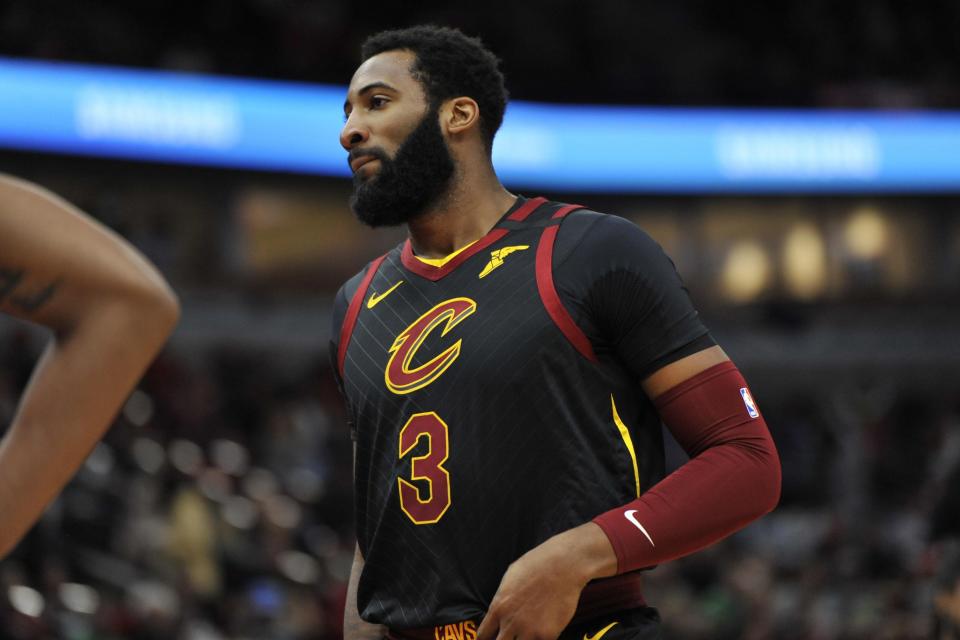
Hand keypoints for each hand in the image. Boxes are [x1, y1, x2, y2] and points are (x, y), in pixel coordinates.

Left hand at [476, 522, 616, 639]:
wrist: (563, 565)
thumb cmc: (537, 565)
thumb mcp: (510, 577)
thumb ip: (502, 598)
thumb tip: (500, 608)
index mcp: (498, 607)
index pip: (483, 636)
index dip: (488, 639)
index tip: (493, 638)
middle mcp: (511, 622)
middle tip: (513, 636)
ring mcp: (529, 630)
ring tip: (530, 631)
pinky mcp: (548, 634)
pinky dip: (541, 639)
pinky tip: (545, 630)